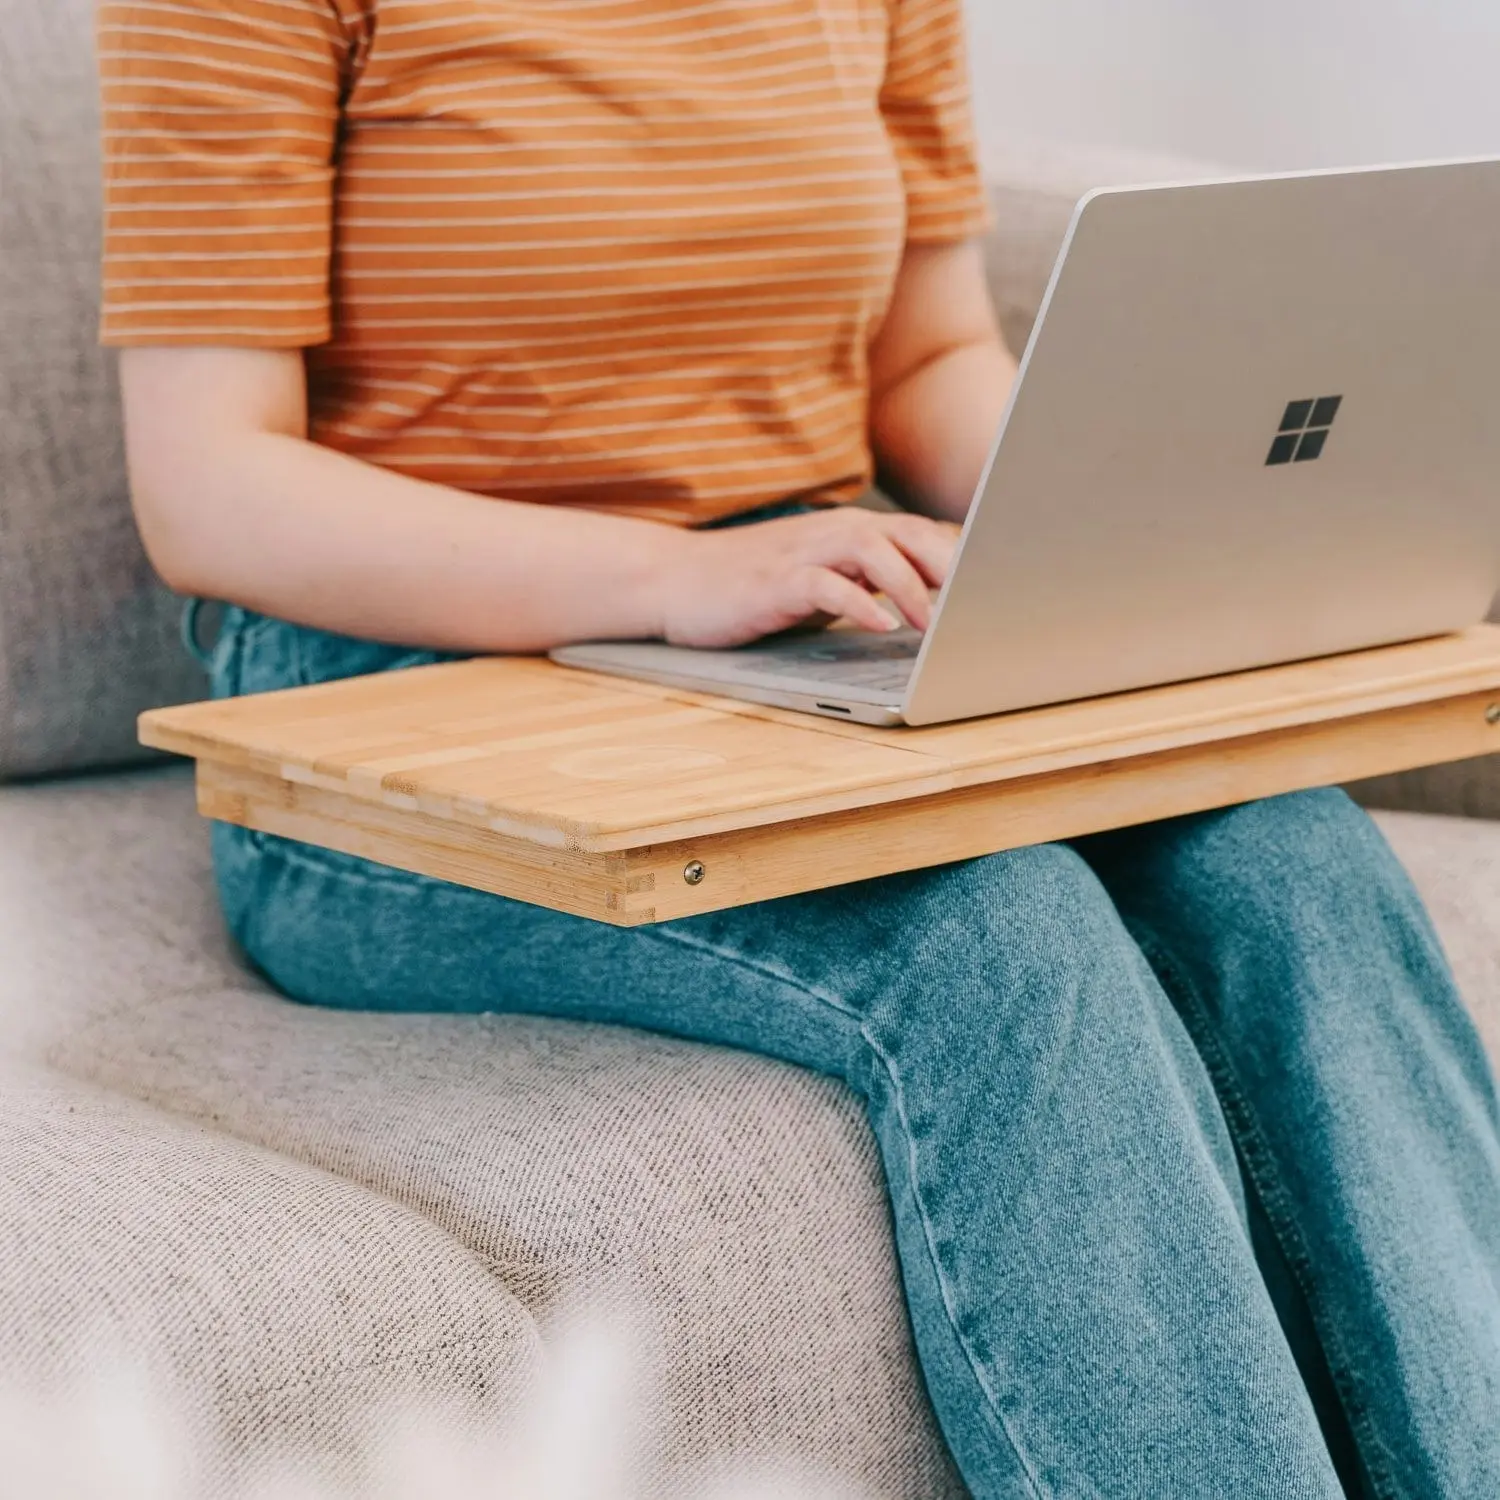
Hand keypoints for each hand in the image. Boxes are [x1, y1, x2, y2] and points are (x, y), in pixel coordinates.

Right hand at [655, 507, 959, 648]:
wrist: (674, 580)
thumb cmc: (752, 584)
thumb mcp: (820, 579)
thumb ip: (867, 581)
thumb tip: (927, 600)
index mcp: (848, 531)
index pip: (919, 534)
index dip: (963, 557)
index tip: (998, 588)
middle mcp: (832, 533)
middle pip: (907, 534)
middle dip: (950, 567)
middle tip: (981, 604)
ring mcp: (802, 553)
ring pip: (873, 552)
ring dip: (909, 587)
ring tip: (934, 624)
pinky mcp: (776, 581)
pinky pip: (827, 585)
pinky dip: (859, 604)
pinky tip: (880, 627)